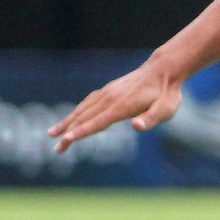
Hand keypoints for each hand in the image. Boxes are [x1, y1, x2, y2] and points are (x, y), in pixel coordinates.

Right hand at [48, 62, 182, 152]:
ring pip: (82, 109)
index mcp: (121, 106)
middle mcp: (110, 99)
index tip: (65, 141)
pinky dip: (77, 111)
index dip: (81, 133)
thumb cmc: (167, 93)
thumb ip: (150, 119)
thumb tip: (136, 126)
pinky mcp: (108, 90)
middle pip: (84, 118)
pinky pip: (88, 102)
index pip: (97, 122)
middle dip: (68, 133)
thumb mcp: (165, 109)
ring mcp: (107, 93)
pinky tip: (73, 117)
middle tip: (56, 149)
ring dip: (67, 122)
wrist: (164, 69)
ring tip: (53, 133)